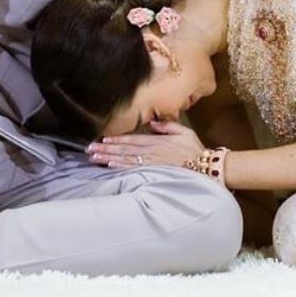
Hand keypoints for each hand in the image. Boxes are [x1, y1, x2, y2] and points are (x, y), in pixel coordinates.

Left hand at [86, 119, 203, 168]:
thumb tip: (151, 123)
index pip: (132, 140)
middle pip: (124, 149)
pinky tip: (109, 167)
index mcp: (157, 141)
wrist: (206, 167)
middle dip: (106, 149)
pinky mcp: (154, 173)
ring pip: (125, 160)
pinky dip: (121, 168)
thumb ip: (167, 126)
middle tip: (89, 149)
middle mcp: (151, 151)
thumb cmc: (196, 150)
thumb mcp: (184, 132)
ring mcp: (151, 163)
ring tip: (94, 157)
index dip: (116, 140)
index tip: (102, 139)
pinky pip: (134, 170)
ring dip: (108, 158)